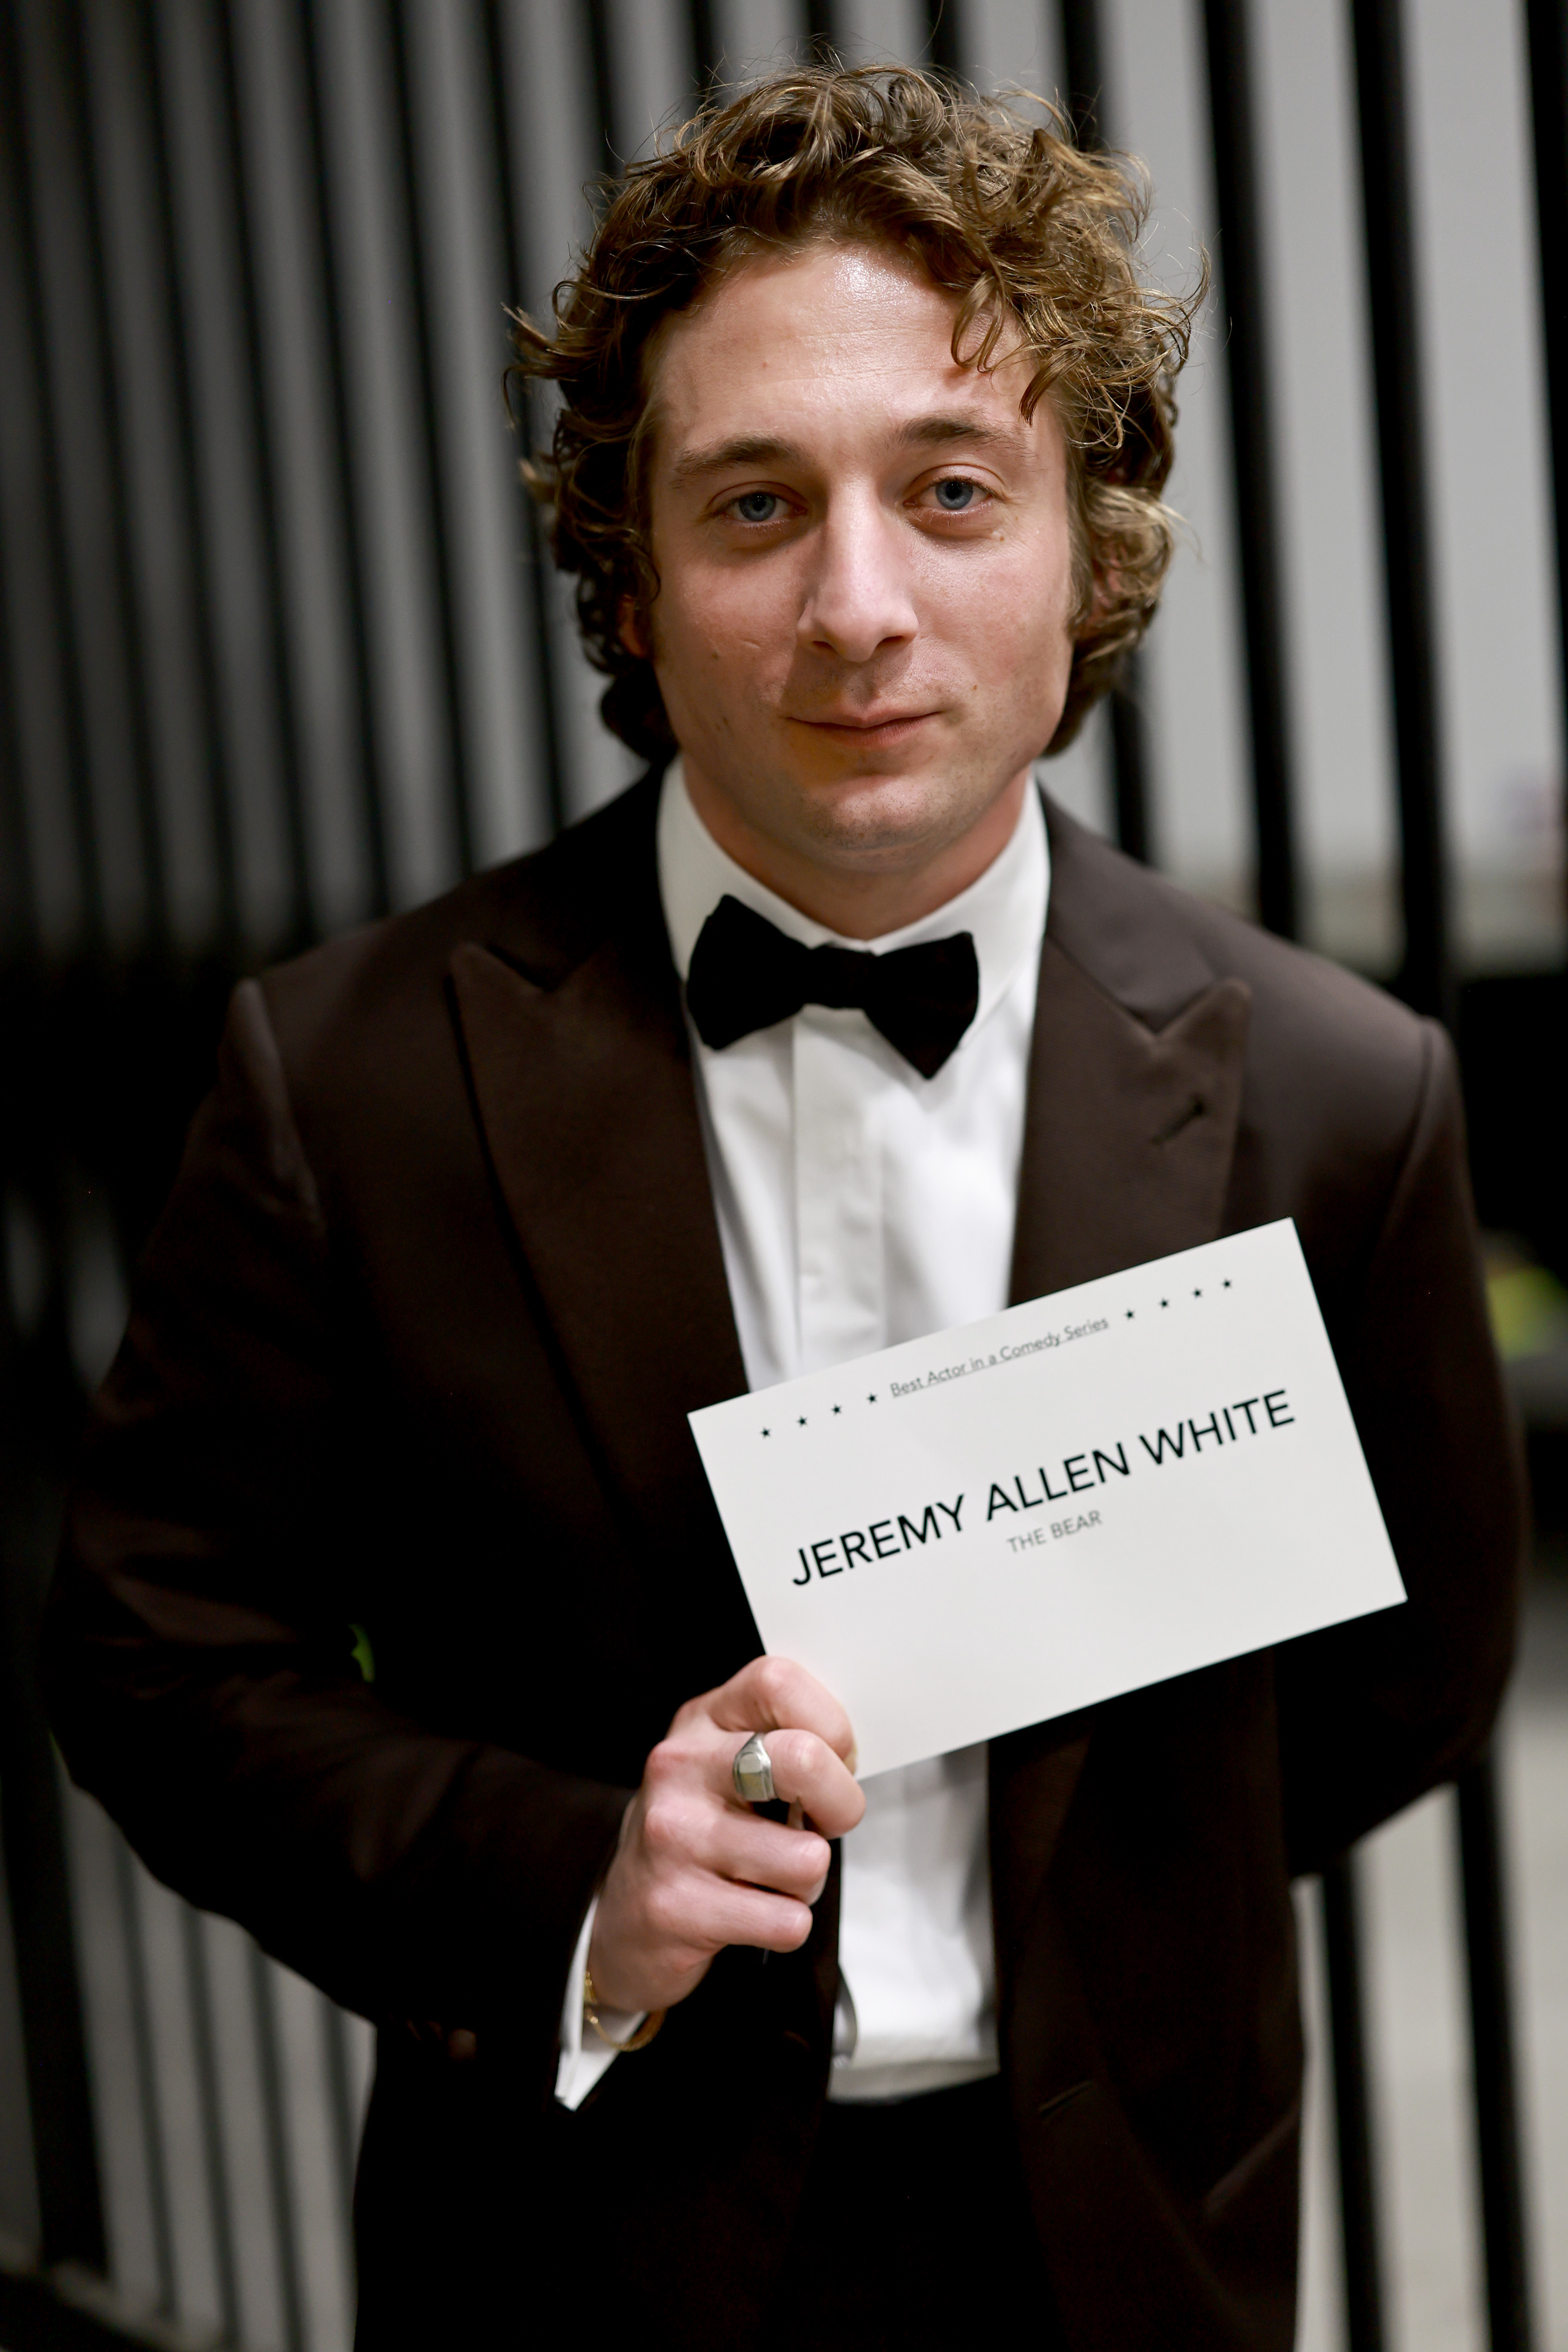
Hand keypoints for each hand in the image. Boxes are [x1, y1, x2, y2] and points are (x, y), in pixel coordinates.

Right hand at [587, 1656, 863, 2015]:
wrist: (624, 1915)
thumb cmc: (699, 1832)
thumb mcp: (728, 1764)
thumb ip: (783, 1740)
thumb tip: (850, 1757)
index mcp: (702, 1721)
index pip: (779, 1682)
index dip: (832, 1725)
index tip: (834, 1761)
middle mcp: (680, 1767)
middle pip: (802, 1758)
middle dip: (841, 1803)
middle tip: (824, 1823)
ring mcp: (674, 1836)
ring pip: (806, 1858)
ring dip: (807, 1881)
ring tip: (774, 1876)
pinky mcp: (675, 1906)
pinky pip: (786, 1922)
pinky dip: (786, 1924)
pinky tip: (752, 1911)